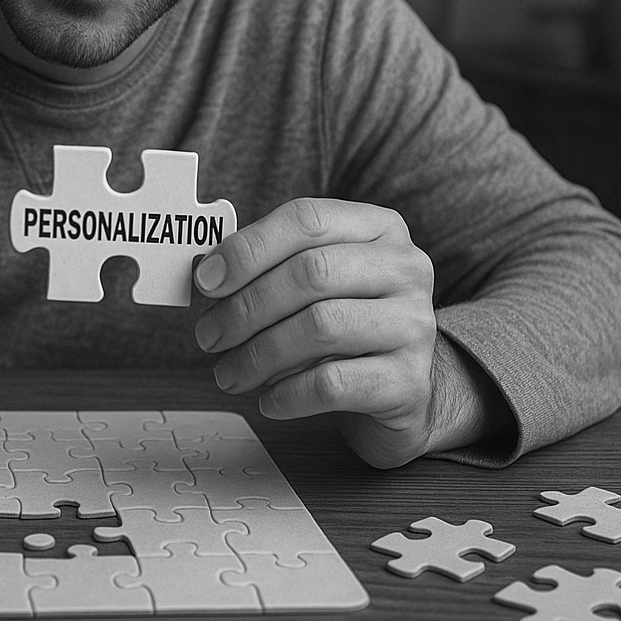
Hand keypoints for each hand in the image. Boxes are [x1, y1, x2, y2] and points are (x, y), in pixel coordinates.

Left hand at [192, 197, 441, 467]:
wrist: (401, 390)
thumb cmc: (345, 326)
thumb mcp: (315, 284)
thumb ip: (270, 267)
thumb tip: (206, 273)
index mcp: (379, 229)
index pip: (307, 219)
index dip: (248, 248)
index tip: (205, 281)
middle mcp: (406, 269)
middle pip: (311, 273)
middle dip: (246, 307)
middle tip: (209, 336)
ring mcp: (414, 325)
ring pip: (320, 327)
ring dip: (258, 354)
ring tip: (230, 373)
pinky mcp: (409, 383)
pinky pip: (332, 384)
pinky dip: (287, 393)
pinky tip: (268, 400)